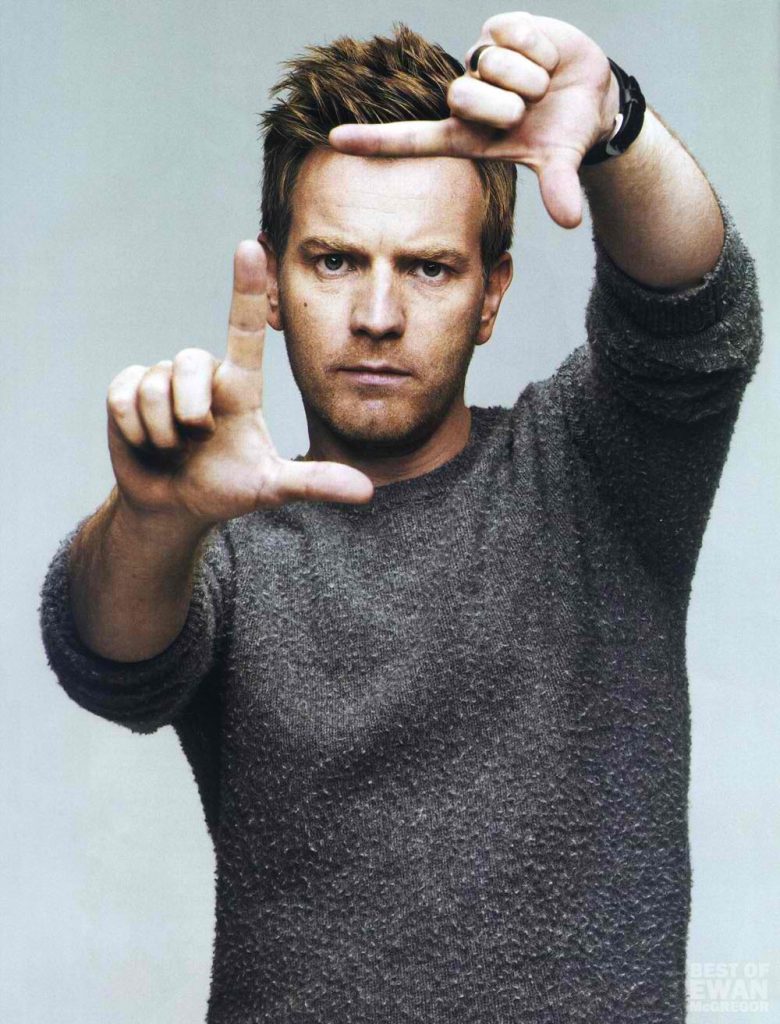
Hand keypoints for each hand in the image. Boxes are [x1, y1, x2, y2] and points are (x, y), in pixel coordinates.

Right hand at [106, 241, 373, 524]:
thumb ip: (314, 483)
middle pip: (190, 362)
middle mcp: (202, 374)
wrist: (174, 507)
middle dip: (191, 413)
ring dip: (163, 431)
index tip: (250, 246)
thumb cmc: (226, 488)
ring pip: (155, 386)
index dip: (247, 289)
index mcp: (239, 385)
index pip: (245, 329)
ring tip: (174, 447)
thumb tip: (367, 491)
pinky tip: (147, 443)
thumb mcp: (271, 486)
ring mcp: (162, 379)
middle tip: (198, 441)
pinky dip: (136, 430)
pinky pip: (124, 398)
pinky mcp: (125, 390)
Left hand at [328, 14, 618, 228]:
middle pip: (463, 96)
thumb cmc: (562, 133)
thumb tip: (571, 219)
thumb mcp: (558, 160)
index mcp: (466, 135)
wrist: (591, 94)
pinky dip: (539, 47)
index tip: (333, 141)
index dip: (374, 141)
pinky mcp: (498, 28)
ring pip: (492, 63)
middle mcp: (465, 97)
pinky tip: (545, 56)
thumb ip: (558, 187)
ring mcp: (479, 62)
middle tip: (529, 108)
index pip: (412, 139)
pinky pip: (513, 32)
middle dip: (507, 103)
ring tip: (542, 84)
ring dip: (530, 75)